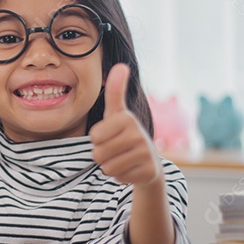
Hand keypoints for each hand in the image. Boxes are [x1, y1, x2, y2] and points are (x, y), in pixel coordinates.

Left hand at [89, 63, 162, 186]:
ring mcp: (145, 153)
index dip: (98, 140)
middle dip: (103, 155)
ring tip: (123, 158)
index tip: (111, 135)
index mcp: (127, 118)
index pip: (94, 137)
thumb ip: (116, 91)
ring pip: (107, 168)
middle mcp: (138, 134)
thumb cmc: (125, 134)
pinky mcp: (149, 171)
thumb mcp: (117, 113)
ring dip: (110, 166)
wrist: (149, 161)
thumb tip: (121, 65)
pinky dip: (121, 176)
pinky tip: (131, 168)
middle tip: (116, 149)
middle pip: (98, 153)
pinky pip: (119, 178)